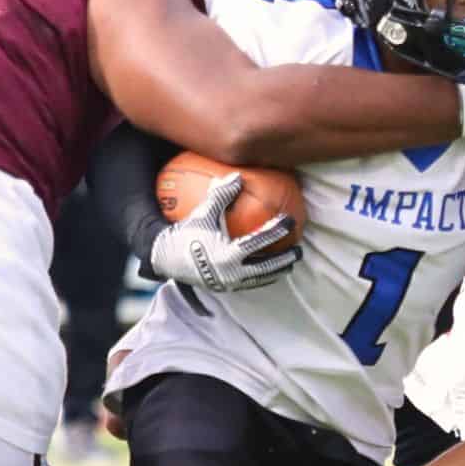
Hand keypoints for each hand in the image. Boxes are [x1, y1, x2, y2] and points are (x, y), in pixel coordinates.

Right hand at [149, 171, 299, 292]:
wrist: (166, 259)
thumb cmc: (185, 233)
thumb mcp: (203, 213)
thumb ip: (221, 195)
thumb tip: (238, 177)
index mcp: (228, 255)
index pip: (259, 243)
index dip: (276, 231)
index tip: (289, 221)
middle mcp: (231, 273)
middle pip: (266, 269)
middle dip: (285, 260)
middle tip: (298, 250)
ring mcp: (229, 283)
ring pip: (260, 279)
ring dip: (276, 271)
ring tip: (289, 262)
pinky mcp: (225, 288)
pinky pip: (249, 283)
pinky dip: (262, 277)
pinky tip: (268, 269)